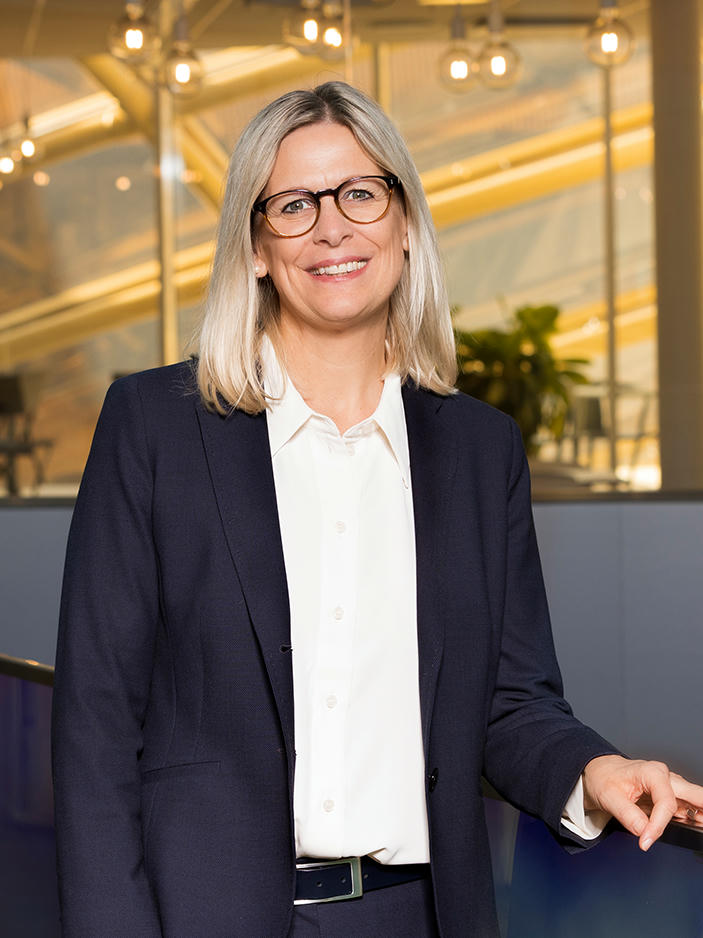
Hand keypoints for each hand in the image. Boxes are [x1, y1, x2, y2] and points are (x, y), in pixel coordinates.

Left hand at [582, 754, 702, 850]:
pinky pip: (686, 810)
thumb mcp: (608, 796)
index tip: (645, 841)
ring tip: (701, 831)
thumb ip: (627, 815)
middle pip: (695, 795)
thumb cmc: (604, 778)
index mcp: (652, 773)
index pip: (665, 803)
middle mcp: (666, 778)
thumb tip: (644, 832)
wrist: (600, 773)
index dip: (657, 825)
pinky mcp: (669, 798)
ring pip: (695, 803)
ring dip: (700, 817)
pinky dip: (693, 819)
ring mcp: (670, 788)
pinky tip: (697, 829)